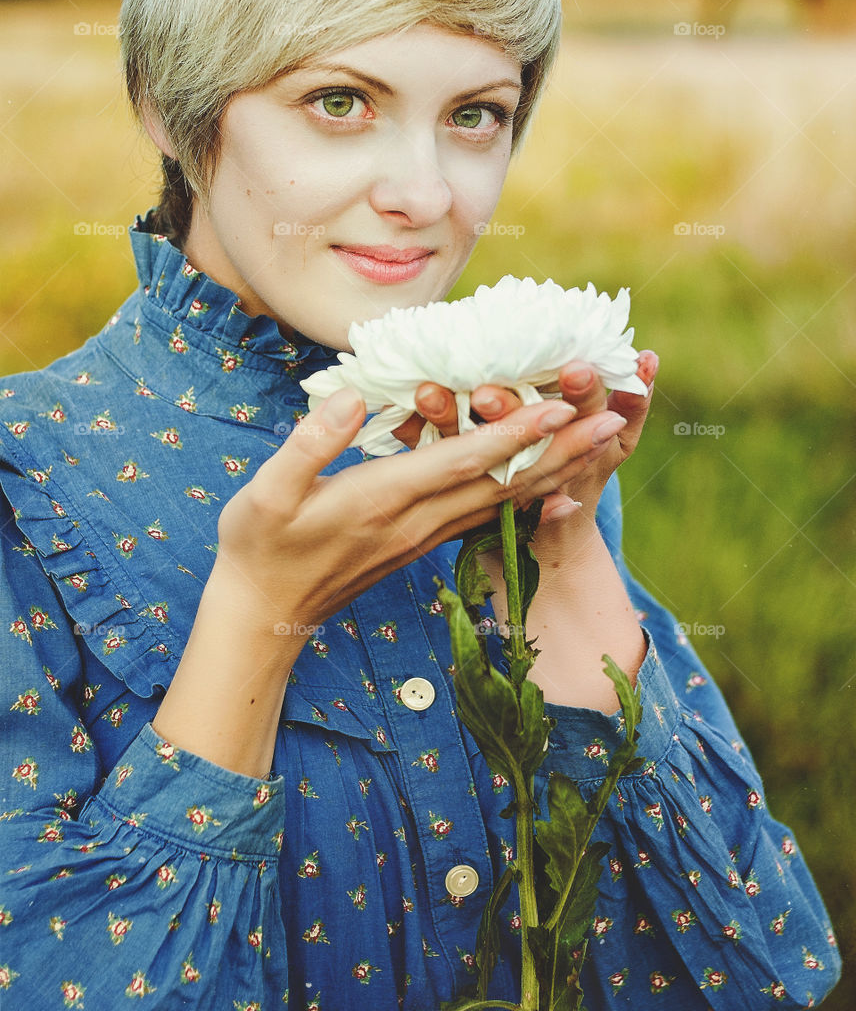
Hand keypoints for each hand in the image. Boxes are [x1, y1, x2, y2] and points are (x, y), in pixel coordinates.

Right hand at [213, 386, 596, 634]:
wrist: (266, 616)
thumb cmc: (260, 548)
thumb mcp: (268, 493)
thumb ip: (311, 444)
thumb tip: (355, 398)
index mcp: (385, 501)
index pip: (463, 463)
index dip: (514, 433)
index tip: (561, 406)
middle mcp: (418, 521)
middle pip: (504, 483)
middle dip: (564, 449)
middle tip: (617, 416)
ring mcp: (426, 537)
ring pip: (504, 500)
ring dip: (557, 468)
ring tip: (601, 439)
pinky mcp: (424, 543)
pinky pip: (486, 514)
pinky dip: (528, 493)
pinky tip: (555, 483)